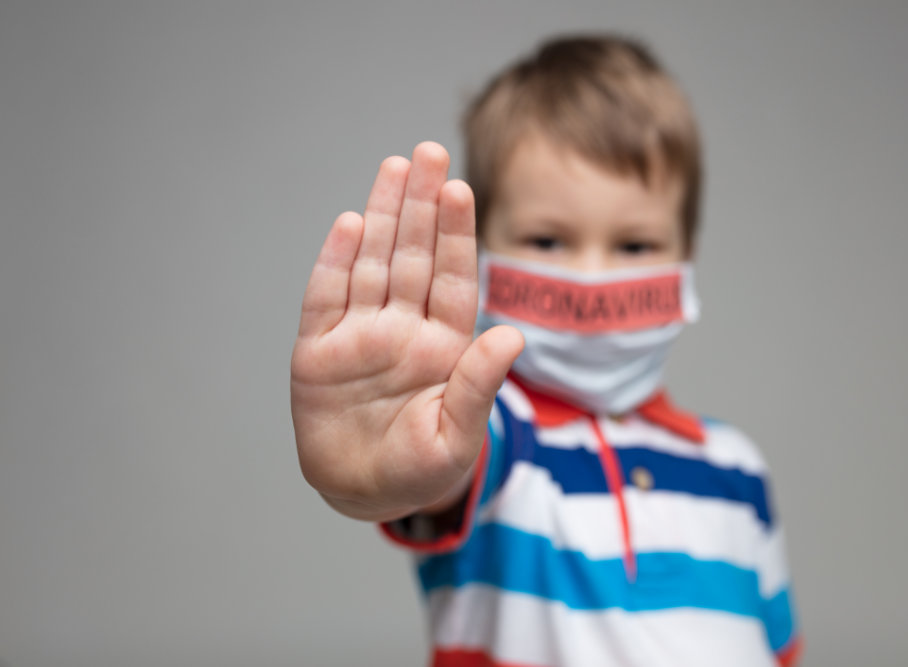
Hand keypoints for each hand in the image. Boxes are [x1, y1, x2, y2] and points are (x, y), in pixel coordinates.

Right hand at [291, 142, 522, 521]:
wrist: (363, 494)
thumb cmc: (419, 470)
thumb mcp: (456, 439)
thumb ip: (478, 387)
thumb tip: (512, 336)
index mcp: (444, 345)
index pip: (454, 278)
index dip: (456, 235)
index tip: (461, 189)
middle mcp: (404, 328)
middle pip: (414, 256)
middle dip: (421, 205)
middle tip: (428, 152)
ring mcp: (361, 335)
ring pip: (373, 264)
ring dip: (382, 217)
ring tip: (394, 167)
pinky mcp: (320, 351)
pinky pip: (327, 299)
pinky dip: (336, 262)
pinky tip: (349, 223)